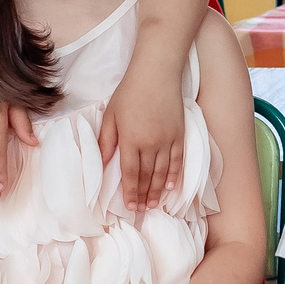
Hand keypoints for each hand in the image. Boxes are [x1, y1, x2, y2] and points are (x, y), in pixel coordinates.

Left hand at [100, 60, 185, 212]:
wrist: (157, 73)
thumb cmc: (130, 92)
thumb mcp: (111, 115)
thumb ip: (107, 141)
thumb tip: (104, 163)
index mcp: (131, 139)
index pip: (131, 173)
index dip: (130, 191)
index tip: (129, 206)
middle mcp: (151, 143)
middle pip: (148, 176)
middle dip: (144, 195)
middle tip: (142, 210)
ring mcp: (168, 140)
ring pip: (163, 172)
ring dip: (158, 190)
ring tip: (154, 204)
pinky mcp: (180, 135)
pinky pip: (178, 161)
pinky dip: (175, 175)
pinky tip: (171, 187)